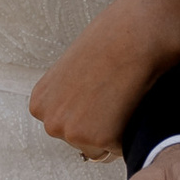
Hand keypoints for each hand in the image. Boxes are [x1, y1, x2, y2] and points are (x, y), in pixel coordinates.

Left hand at [32, 0, 179, 162]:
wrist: (139, 30)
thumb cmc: (114, 37)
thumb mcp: (76, 68)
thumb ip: (73, 95)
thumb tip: (87, 108)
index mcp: (40, 103)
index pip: (68, 127)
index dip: (92, 112)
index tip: (104, 93)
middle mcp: (50, 122)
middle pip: (83, 142)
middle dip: (103, 125)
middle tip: (119, 95)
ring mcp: (73, 133)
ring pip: (104, 148)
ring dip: (119, 130)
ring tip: (128, 97)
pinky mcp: (100, 139)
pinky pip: (123, 149)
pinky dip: (134, 132)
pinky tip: (136, 103)